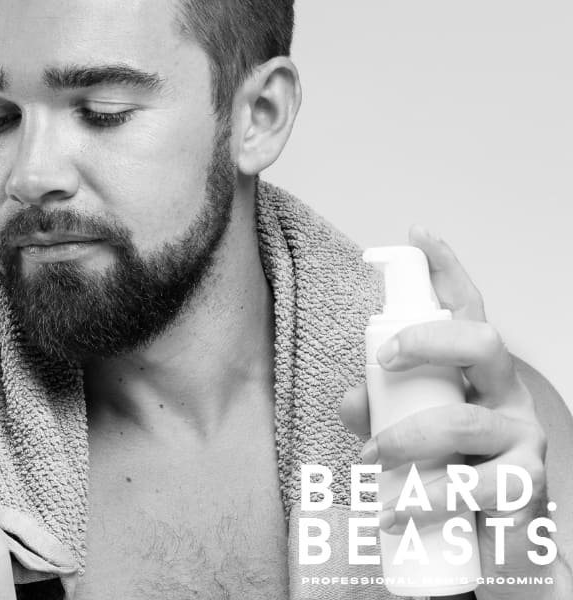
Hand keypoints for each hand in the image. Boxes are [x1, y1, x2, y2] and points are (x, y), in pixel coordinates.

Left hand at [340, 226, 566, 598]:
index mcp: (478, 373)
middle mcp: (506, 393)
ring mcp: (522, 436)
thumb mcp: (407, 428)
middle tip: (386, 358)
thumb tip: (351, 396)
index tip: (418, 235)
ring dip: (407, 440)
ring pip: (467, 422)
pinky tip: (396, 511)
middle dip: (429, 341)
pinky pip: (477, 487)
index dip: (448, 270)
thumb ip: (378, 408)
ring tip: (371, 460)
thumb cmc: (443, 464)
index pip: (468, 310)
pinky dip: (426, 499)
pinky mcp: (525, 485)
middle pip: (482, 343)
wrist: (486, 531)